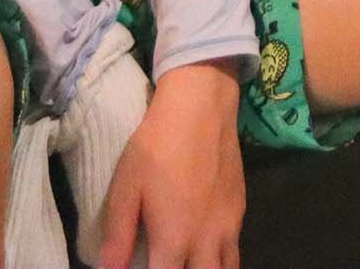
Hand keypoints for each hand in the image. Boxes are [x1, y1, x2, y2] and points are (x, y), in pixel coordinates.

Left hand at [97, 62, 243, 268]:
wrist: (201, 107)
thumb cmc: (156, 147)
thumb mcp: (126, 189)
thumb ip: (118, 237)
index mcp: (174, 239)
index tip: (143, 266)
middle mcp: (206, 241)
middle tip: (166, 264)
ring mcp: (228, 226)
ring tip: (188, 263)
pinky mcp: (240, 209)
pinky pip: (235, 249)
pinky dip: (221, 259)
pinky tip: (206, 249)